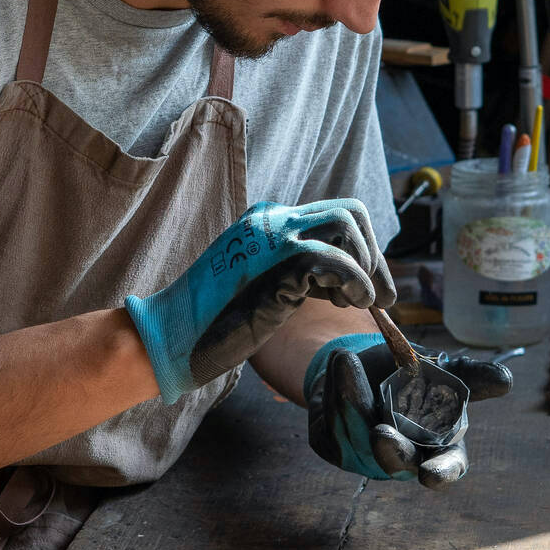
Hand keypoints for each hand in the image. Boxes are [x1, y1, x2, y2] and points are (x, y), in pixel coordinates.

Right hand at [124, 200, 395, 403]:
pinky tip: (352, 304)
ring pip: (346, 225)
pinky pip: (333, 259)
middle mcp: (271, 220)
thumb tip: (342, 280)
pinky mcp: (275, 265)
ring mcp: (272, 238)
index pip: (333, 217)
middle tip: (379, 297)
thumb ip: (293, 271)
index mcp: (266, 222)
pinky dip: (354, 281)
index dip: (361, 251)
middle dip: (373, 255)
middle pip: (348, 212)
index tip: (369, 289)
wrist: (171, 336)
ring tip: (361, 303)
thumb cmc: (213, 322)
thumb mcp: (261, 284)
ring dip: (366, 265)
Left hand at [304, 333, 512, 487]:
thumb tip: (505, 379)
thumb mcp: (443, 369)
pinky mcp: (335, 446)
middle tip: (388, 439)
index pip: (447, 468)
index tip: (432, 474)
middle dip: (393, 452)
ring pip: (358, 438)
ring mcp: (367, 457)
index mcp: (440, 446)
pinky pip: (332, 426)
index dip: (442, 473)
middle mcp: (405, 458)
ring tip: (347, 359)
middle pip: (398, 463)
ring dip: (353, 400)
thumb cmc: (411, 375)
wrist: (360, 365)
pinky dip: (335, 391)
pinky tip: (340, 367)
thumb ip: (470, 376)